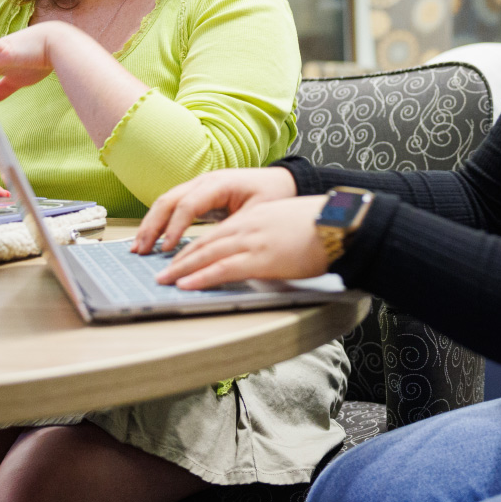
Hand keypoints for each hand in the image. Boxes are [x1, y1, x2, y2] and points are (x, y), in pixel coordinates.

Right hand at [133, 166, 297, 254]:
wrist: (282, 181)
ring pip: (166, 202)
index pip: (188, 205)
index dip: (175, 228)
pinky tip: (152, 240)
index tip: (167, 250)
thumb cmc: (273, 195)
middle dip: (152, 226)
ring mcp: (199, 186)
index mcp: (219, 183)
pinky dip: (160, 223)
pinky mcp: (198, 196)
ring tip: (138, 247)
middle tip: (140, 250)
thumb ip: (233, 227)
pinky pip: (173, 207)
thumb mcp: (258, 213)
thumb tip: (211, 248)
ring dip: (150, 225)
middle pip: (168, 200)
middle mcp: (204, 181)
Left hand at [156, 195, 329, 288]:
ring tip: (164, 279)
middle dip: (179, 258)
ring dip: (181, 268)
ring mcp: (252, 241)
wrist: (340, 224)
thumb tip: (265, 250)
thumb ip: (270, 235)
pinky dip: (201, 277)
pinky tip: (186, 284)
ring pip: (207, 254)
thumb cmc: (322, 227)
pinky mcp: (259, 258)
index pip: (215, 233)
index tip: (177, 256)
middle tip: (160, 270)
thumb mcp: (287, 225)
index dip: (193, 246)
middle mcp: (247, 226)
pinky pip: (222, 269)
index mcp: (254, 217)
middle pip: (204, 242)